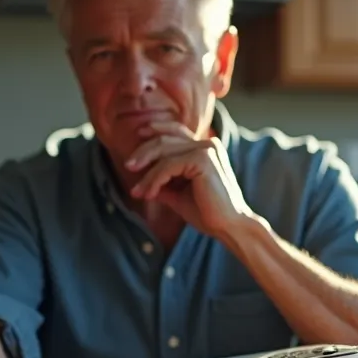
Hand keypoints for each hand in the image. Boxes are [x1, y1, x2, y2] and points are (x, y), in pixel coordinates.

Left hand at [124, 120, 253, 237]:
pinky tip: (149, 194)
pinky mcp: (203, 160)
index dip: (155, 130)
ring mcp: (207, 149)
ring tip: (136, 191)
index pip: (175, 131)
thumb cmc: (207, 212)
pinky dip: (155, 179)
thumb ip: (163, 183)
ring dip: (147, 172)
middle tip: (128, 167)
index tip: (137, 137)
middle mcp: (207, 144)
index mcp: (205, 148)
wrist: (229, 226)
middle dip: (143, 152)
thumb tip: (141, 182)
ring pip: (164, 151)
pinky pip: (169, 165)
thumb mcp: (178, 194)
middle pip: (166, 138)